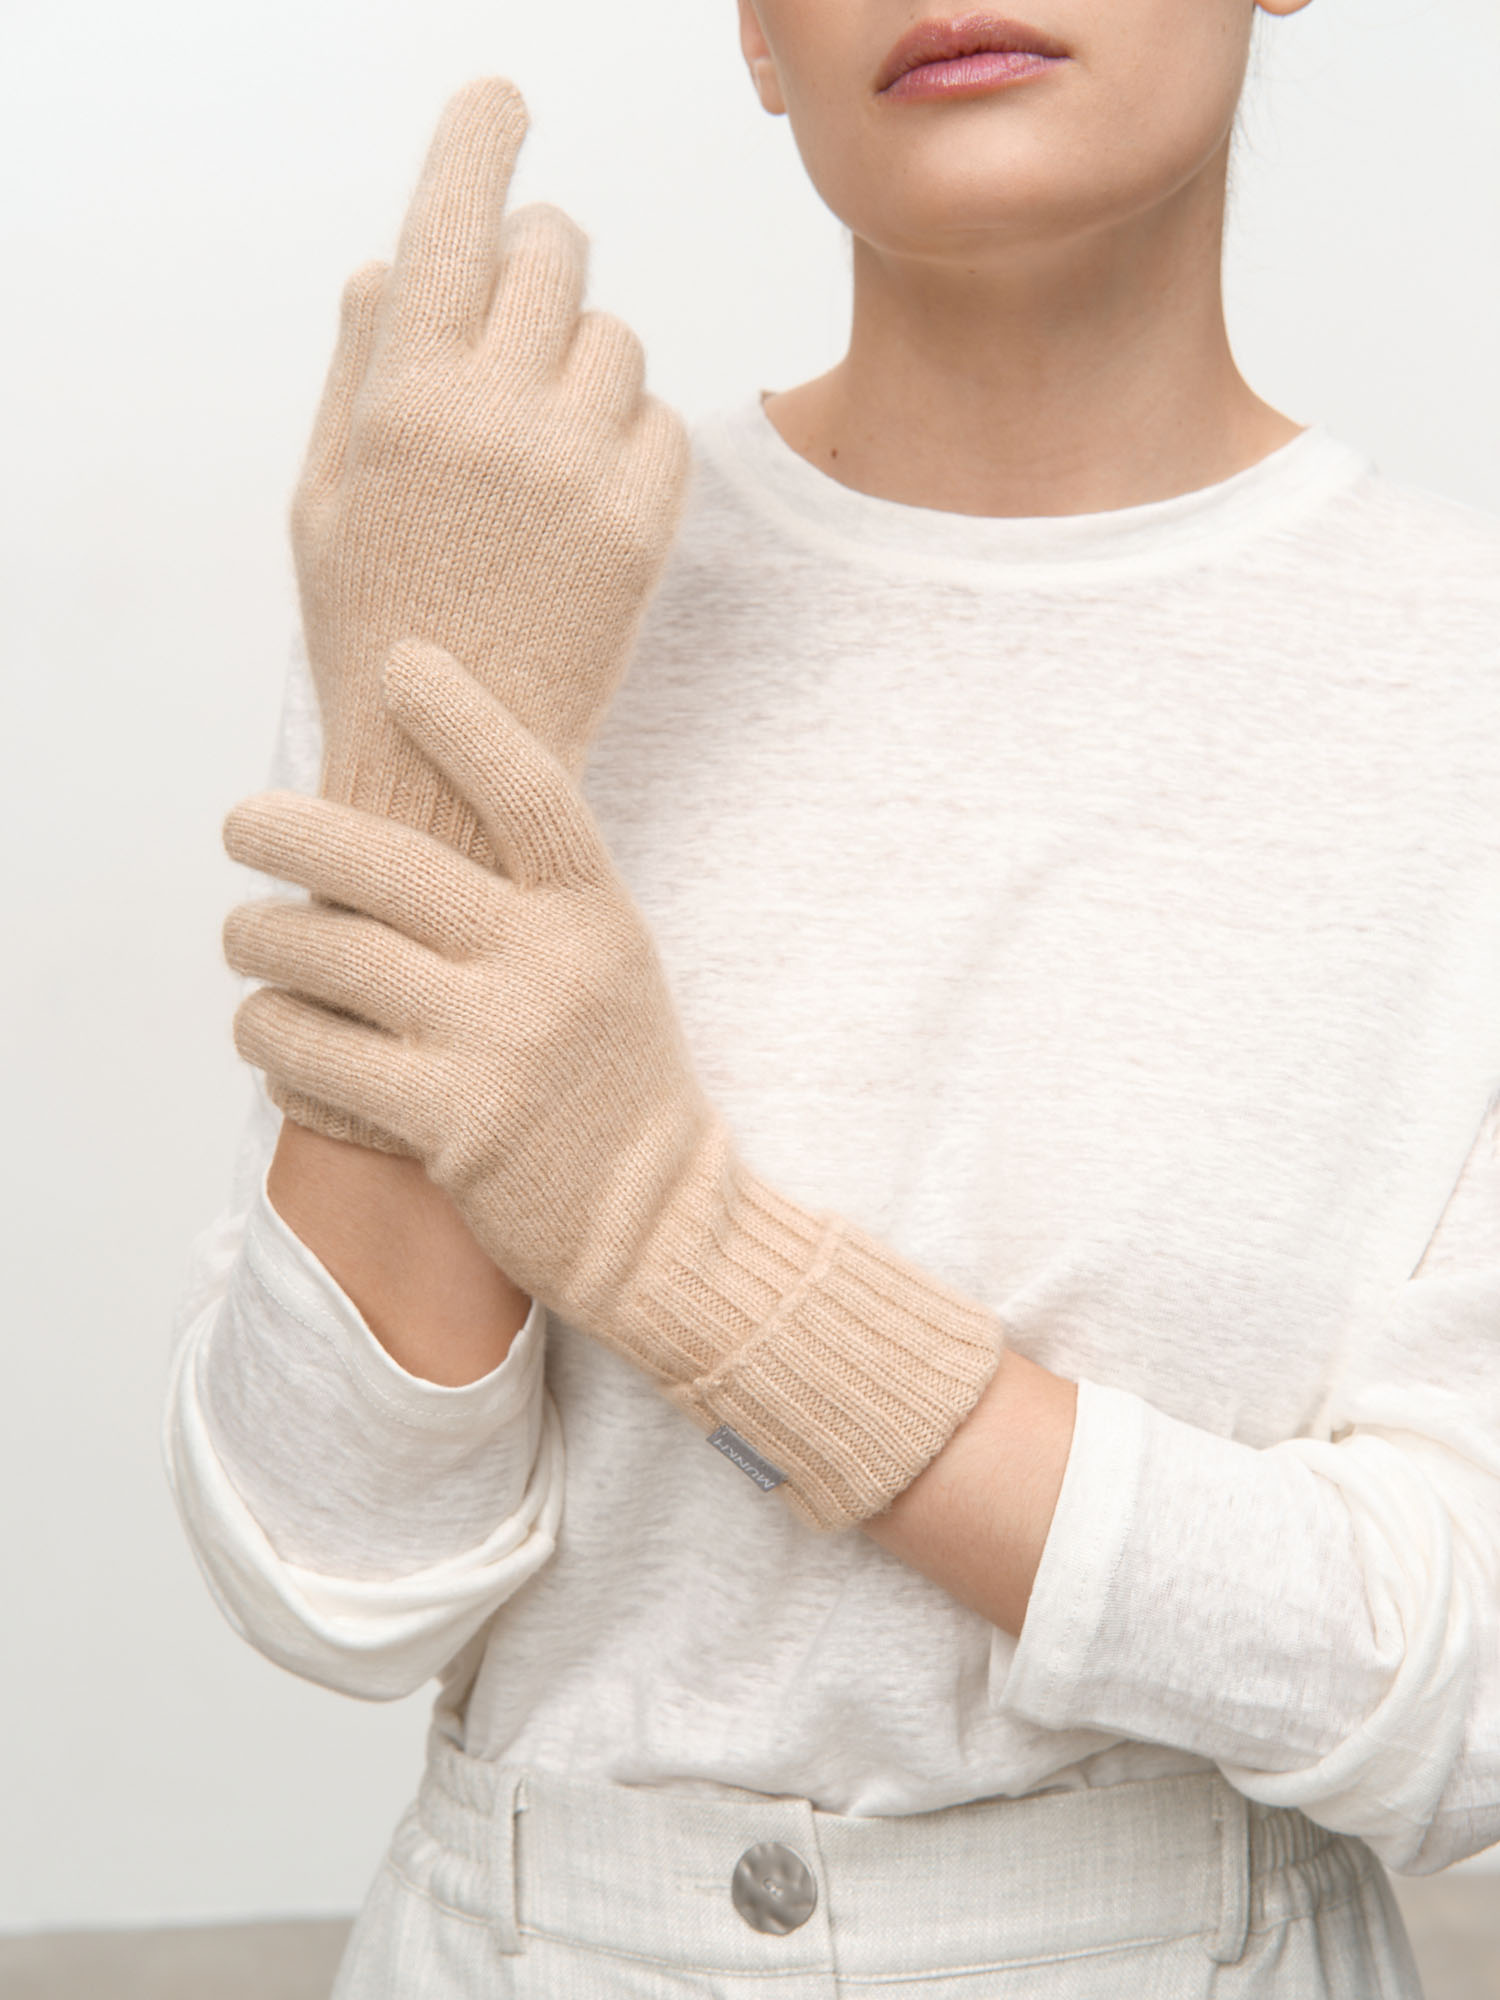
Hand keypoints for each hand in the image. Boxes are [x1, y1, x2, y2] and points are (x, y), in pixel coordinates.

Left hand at [228, 638, 715, 1332]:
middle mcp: (548, 968)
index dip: (464, 720)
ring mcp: (497, 1045)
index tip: (402, 663)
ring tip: (245, 940)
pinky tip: (269, 1031)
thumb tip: (398, 830)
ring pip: (326, 957)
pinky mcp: (448, 1124)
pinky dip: (271, 1035)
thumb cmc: (613, 1085)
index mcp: (594, 917)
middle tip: (240, 822)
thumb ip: (527, 903)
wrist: (655, 1222)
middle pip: (385, 864)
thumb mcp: (604, 968)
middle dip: (286, 831)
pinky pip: (312, 1053)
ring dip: (258, 942)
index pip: (529, 793)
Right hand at [296, 77, 690, 863]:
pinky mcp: (645, 526)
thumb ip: (356, 368)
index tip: (501, 100)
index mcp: (401, 395)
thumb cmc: (372, 626)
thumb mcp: (325, 498)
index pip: (453, 216)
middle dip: (538, 260)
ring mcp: (580, 471)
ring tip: (541, 443)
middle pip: (556, 252)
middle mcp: (496, 415)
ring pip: (617, 337)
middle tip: (521, 306)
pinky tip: (585, 497)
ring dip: (584, 360)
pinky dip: (628, 437)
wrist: (452, 767)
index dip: (478, 137)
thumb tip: (390, 260)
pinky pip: (659, 421)